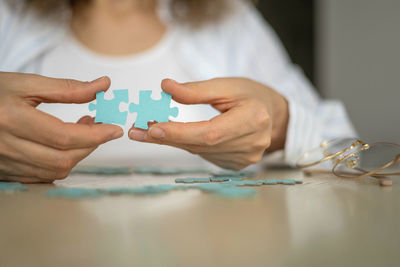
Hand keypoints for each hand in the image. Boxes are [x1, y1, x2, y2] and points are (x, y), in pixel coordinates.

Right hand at [0, 72, 122, 182]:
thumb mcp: (26, 83)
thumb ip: (67, 88)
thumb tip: (103, 86)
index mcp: (11, 119)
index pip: (64, 136)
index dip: (95, 135)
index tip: (115, 129)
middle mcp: (6, 146)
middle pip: (63, 158)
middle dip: (89, 145)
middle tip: (99, 127)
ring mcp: (5, 163)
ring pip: (55, 171)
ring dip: (78, 154)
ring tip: (83, 133)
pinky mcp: (6, 172)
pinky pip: (43, 177)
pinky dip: (61, 163)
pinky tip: (64, 147)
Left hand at [129, 78, 288, 169]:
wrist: (273, 115)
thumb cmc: (251, 95)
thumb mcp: (226, 85)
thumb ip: (196, 90)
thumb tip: (165, 87)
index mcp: (253, 120)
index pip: (210, 133)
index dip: (180, 133)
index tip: (152, 128)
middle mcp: (251, 145)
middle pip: (201, 146)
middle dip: (167, 138)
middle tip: (137, 131)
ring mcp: (246, 159)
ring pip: (199, 152)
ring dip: (173, 142)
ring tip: (148, 130)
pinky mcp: (237, 165)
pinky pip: (205, 156)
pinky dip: (187, 145)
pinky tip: (173, 136)